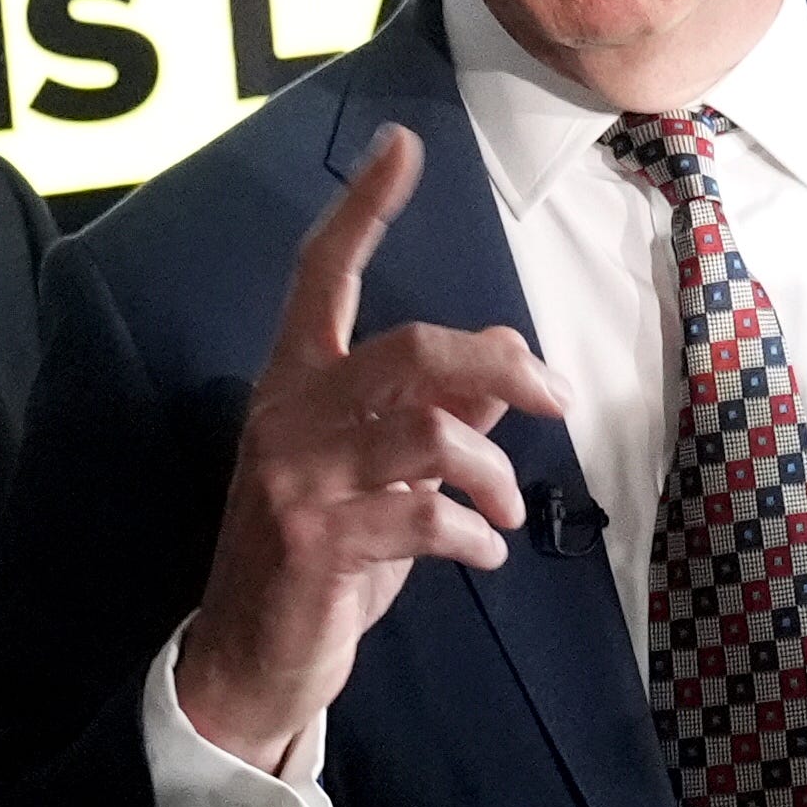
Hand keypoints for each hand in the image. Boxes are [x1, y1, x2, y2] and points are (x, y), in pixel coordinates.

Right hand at [173, 125, 567, 773]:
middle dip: (501, 366)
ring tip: (509, 509)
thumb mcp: (375, 476)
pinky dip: (474, 535)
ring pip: (430, 433)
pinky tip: (482, 554)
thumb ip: (436, 414)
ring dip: (494, 471)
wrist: (249, 659)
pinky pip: (426, 515)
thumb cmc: (318, 560)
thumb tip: (510, 358)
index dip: (364, 209)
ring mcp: (299, 479)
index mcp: (294, 384)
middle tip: (557, 398)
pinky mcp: (319, 542)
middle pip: (412, 351)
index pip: (323, 274)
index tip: (405, 147)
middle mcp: (289, 416)